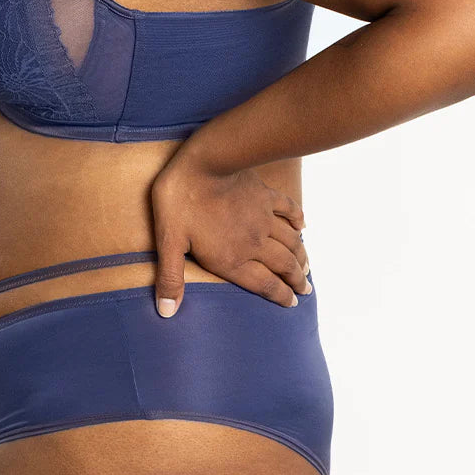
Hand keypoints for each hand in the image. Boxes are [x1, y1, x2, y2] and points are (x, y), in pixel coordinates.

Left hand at [149, 154, 310, 317]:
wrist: (204, 162)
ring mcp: (263, 218)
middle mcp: (254, 243)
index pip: (264, 284)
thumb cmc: (181, 201)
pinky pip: (288, 209)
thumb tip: (166, 312)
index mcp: (231, 258)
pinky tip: (303, 226)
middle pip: (283, 265)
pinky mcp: (265, 196)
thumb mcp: (168, 242)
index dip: (280, 295)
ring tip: (307, 268)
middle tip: (306, 289)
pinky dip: (298, 218)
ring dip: (301, 256)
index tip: (293, 303)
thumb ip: (171, 278)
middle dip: (297, 280)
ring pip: (290, 242)